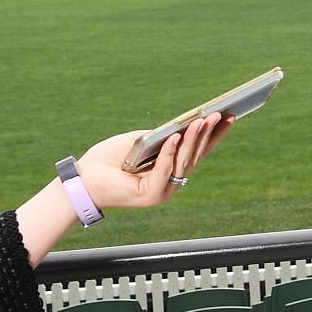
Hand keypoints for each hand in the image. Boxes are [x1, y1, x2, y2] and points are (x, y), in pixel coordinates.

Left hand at [76, 113, 233, 211]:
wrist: (82, 179)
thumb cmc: (109, 159)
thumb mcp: (140, 141)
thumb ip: (162, 137)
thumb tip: (185, 126)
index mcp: (169, 169)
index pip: (197, 151)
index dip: (214, 135)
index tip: (229, 117)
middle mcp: (169, 182)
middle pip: (194, 156)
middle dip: (208, 134)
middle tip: (220, 115)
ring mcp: (162, 191)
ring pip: (182, 162)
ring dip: (193, 140)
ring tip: (202, 121)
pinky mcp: (150, 196)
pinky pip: (163, 170)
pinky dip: (169, 153)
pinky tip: (176, 137)